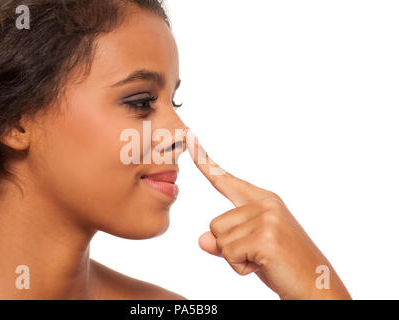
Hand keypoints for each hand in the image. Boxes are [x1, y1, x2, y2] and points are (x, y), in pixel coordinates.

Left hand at [186, 131, 350, 299]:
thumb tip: (202, 240)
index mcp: (263, 200)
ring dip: (236, 258)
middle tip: (259, 255)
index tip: (190, 141)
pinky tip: (264, 266)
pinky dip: (240, 268)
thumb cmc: (283, 267)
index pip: (226, 180)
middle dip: (230, 247)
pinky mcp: (266, 237)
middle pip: (215, 224)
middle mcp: (265, 203)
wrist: (317, 287)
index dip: (205, 162)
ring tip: (263, 260)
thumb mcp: (249, 249)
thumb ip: (225, 240)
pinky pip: (229, 254)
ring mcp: (267, 218)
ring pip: (220, 240)